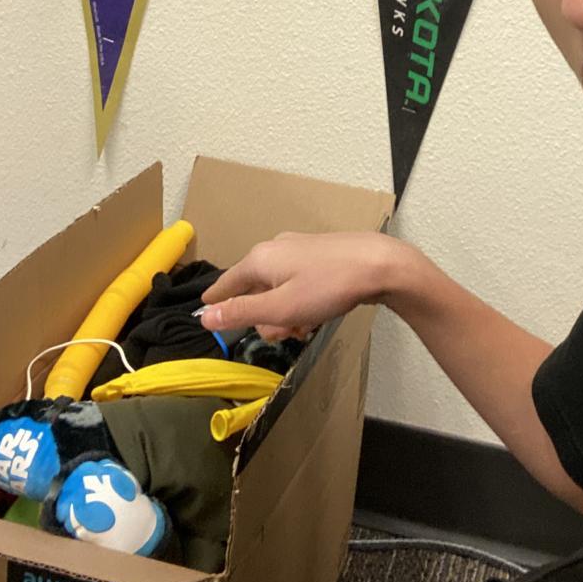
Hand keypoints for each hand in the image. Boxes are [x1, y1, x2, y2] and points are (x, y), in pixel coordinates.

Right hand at [198, 231, 400, 340]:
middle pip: (254, 291)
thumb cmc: (327, 287)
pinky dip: (302, 302)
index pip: (227, 283)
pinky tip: (319, 313)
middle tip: (286, 332)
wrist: (378, 264)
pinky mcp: (318, 255)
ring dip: (287, 313)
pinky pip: (297, 284)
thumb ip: (241, 312)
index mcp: (260, 259)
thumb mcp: (280, 308)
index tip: (204, 310)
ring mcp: (298, 249)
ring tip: (307, 326)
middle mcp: (275, 249)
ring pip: (278, 290)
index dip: (216, 301)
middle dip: (265, 317)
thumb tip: (204, 316)